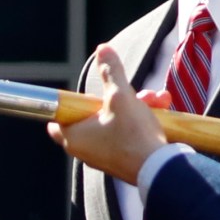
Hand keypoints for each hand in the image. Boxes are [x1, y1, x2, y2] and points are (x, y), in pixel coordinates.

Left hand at [46, 44, 169, 182]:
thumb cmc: (134, 135)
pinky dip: (140, 123)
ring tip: (157, 101)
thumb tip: (103, 50)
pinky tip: (161, 112)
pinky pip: (126, 135)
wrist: (161, 169)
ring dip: (136, 107)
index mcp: (75, 137)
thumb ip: (111, 72)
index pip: (58, 118)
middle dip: (119, 98)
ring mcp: (104, 157)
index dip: (70, 103)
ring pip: (115, 122)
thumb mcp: (121, 96)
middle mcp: (85, 150)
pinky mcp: (123, 161)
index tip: (84, 95)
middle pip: (94, 115)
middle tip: (135, 92)